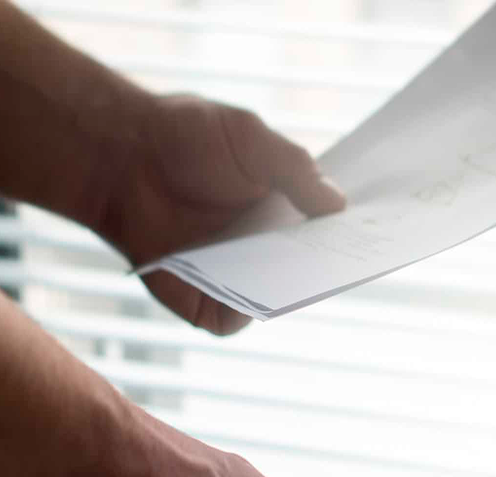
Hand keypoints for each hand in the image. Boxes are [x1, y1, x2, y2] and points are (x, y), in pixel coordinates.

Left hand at [98, 94, 345, 334]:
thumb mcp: (252, 140)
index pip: (326, 238)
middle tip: (346, 261)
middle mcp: (264, 252)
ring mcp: (235, 279)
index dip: (347, 241)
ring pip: (275, 301)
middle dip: (326, 270)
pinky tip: (248, 287)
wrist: (121, 155)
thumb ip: (296, 170)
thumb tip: (339, 205)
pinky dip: (242, 310)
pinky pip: (233, 320)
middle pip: (307, 275)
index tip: (374, 238)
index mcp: (283, 216)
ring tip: (301, 274)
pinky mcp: (202, 302)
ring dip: (287, 291)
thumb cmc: (186, 137)